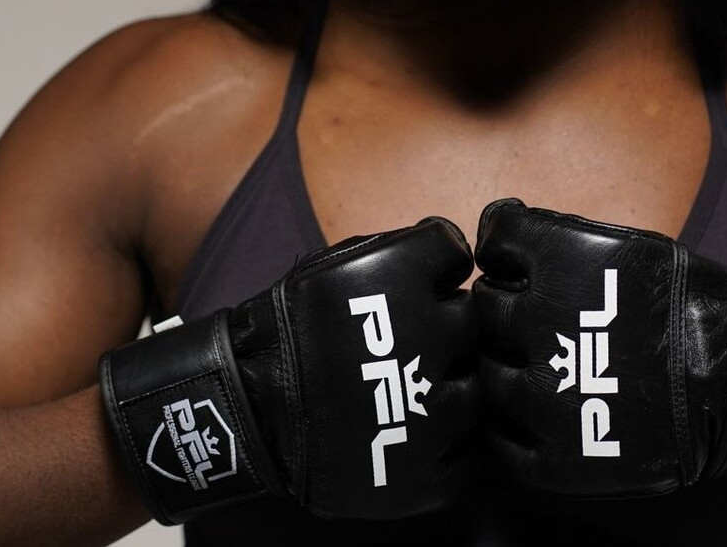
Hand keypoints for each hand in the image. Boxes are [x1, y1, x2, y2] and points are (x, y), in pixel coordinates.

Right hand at [100, 217, 476, 522]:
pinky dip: (457, 444)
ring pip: (480, 391)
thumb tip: (453, 250)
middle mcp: (424, 340)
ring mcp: (429, 413)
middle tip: (415, 342)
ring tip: (413, 388)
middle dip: (449, 328)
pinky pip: (475, 456)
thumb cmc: (293, 332)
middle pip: (474, 324)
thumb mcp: (336, 267)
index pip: (457, 255)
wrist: (246, 409)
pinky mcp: (426, 474)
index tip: (423, 284)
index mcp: (399, 278)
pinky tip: (425, 430)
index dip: (439, 269)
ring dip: (454, 385)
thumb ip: (400, 251)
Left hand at [473, 198, 726, 506]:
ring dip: (507, 367)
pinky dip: (512, 426)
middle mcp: (542, 323)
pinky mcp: (553, 456)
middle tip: (541, 321)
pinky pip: (500, 442)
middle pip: (484, 309)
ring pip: (485, 375)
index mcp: (562, 260)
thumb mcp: (627, 247)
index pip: (495, 241)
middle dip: (506, 310)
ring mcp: (543, 395)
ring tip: (547, 367)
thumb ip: (557, 239)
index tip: (521, 265)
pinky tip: (540, 413)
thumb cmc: (688, 308)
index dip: (506, 252)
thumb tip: (495, 227)